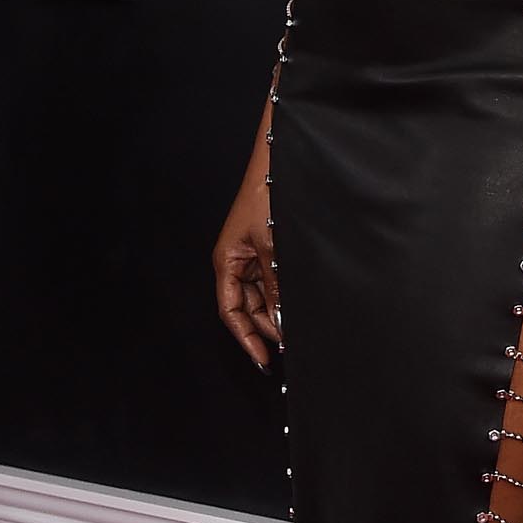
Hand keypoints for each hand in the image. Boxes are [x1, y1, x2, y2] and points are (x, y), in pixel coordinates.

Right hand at [214, 175, 279, 368]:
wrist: (280, 163)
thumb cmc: (267, 195)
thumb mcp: (272, 246)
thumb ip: (275, 285)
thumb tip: (279, 318)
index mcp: (227, 261)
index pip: (231, 311)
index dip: (246, 337)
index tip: (264, 359)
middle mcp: (236, 261)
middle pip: (246, 307)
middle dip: (265, 327)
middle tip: (288, 345)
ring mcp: (252, 256)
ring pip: (261, 296)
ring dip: (276, 312)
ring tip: (294, 330)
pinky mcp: (268, 249)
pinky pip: (272, 280)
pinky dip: (282, 295)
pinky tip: (295, 305)